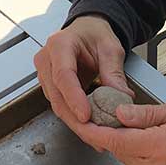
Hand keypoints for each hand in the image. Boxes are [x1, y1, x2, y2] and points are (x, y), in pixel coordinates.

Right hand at [33, 15, 131, 145]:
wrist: (87, 30)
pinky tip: (89, 125)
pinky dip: (73, 116)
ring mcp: (44, 73)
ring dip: (74, 120)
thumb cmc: (95, 34)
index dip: (74, 98)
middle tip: (95, 133)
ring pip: (56, 103)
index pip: (63, 75)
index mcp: (60, 44)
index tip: (86, 115)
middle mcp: (46, 58)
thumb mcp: (110, 48)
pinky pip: (59, 104)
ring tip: (96, 134)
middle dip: (75, 117)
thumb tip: (121, 98)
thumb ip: (114, 72)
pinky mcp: (48, 85)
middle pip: (56, 94)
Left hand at [81, 98, 165, 164]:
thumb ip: (147, 114)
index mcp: (164, 146)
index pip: (117, 141)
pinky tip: (163, 155)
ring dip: (133, 151)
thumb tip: (118, 114)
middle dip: (118, 136)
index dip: (95, 132)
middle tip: (127, 119)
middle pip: (121, 152)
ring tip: (157, 138)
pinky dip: (143, 164)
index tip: (81, 123)